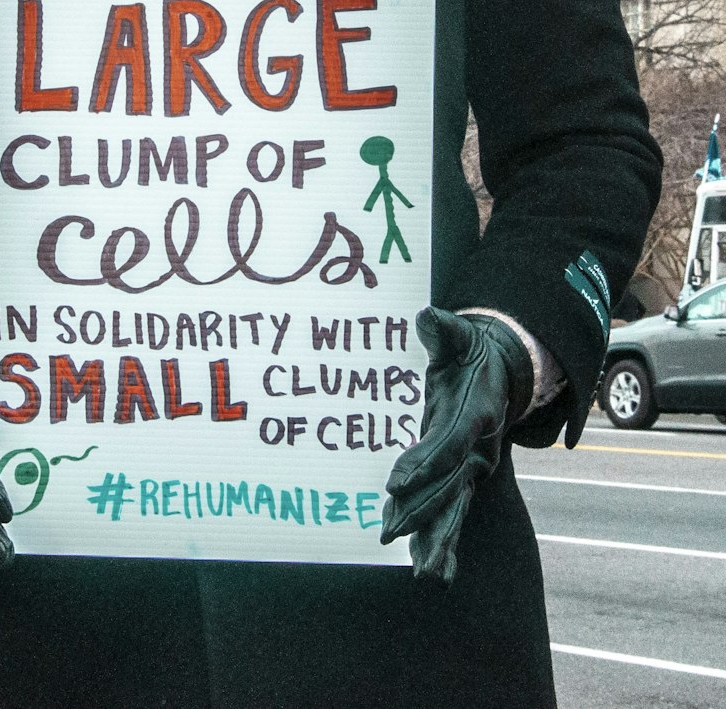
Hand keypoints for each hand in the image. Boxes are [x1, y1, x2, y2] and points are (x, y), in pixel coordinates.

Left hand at [380, 307, 532, 584]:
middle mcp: (476, 448)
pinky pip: (453, 512)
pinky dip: (445, 541)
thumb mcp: (459, 336)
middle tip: (388, 530)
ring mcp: (470, 466)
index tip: (395, 482)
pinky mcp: (462, 476)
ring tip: (422, 571)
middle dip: (421, 510)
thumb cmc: (470, 352)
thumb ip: (444, 330)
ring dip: (436, 537)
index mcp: (474, 414)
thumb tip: (427, 317)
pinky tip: (433, 570)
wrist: (500, 372)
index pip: (448, 443)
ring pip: (454, 508)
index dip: (424, 463)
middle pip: (449, 485)